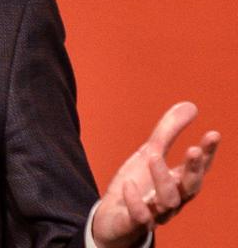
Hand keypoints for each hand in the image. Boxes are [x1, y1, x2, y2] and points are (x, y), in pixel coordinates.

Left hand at [92, 102, 220, 247]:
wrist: (114, 217)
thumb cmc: (138, 184)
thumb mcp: (150, 153)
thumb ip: (168, 131)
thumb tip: (191, 105)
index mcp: (179, 181)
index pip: (199, 168)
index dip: (208, 153)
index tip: (213, 134)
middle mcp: (173, 198)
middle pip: (191, 187)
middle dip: (194, 169)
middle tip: (193, 149)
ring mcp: (156, 212)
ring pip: (168, 200)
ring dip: (162, 178)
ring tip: (152, 156)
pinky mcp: (136, 222)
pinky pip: (141, 216)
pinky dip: (136, 202)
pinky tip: (128, 185)